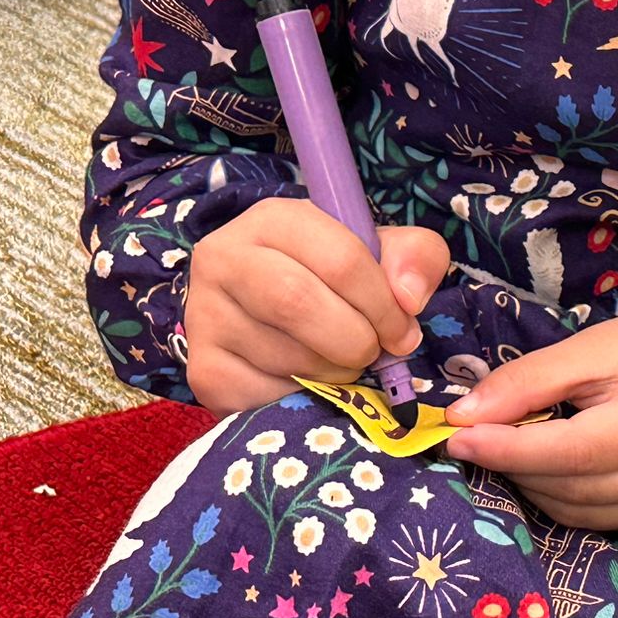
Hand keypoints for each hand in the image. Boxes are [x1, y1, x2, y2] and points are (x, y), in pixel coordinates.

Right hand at [185, 197, 450, 413]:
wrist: (271, 316)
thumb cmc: (335, 281)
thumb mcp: (382, 254)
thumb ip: (415, 257)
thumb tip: (409, 297)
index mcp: (274, 218)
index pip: (340, 260)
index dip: (384, 305)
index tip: (402, 331)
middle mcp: (224, 257)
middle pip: (298, 304)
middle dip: (355, 340)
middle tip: (373, 353)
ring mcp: (204, 314)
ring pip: (285, 355)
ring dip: (334, 373)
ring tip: (341, 363)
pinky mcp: (202, 368)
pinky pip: (265, 395)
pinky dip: (303, 398)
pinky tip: (308, 382)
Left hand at [442, 297, 617, 534]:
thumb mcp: (591, 347)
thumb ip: (528, 381)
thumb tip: (463, 418)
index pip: (575, 452)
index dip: (510, 450)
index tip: (458, 437)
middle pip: (573, 489)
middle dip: (516, 466)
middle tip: (479, 437)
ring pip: (580, 513)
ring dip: (534, 486)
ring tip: (517, 448)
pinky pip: (598, 522)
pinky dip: (563, 499)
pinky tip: (557, 467)